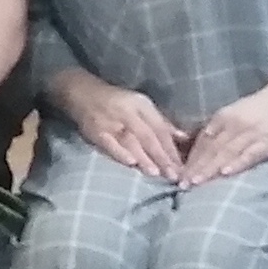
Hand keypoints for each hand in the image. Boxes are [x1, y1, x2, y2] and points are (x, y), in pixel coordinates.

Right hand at [53, 71, 184, 181]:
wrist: (82, 94)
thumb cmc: (117, 102)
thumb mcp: (141, 106)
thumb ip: (162, 123)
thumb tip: (185, 138)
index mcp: (140, 105)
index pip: (159, 128)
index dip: (171, 148)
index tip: (182, 166)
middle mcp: (127, 112)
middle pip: (147, 136)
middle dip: (161, 157)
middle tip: (173, 175)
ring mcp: (110, 122)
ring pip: (130, 142)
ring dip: (144, 158)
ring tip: (156, 173)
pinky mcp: (95, 132)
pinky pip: (109, 144)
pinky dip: (120, 154)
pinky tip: (130, 164)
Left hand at [182, 75, 267, 184]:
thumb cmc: (260, 109)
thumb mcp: (234, 113)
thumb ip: (217, 129)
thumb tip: (195, 146)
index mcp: (223, 117)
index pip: (202, 142)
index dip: (190, 159)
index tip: (178, 175)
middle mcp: (233, 125)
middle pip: (211, 150)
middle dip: (195, 168)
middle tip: (182, 184)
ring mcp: (250, 134)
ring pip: (226, 153)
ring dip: (210, 169)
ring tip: (197, 182)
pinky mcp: (267, 143)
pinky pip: (249, 154)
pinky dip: (237, 163)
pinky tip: (226, 173)